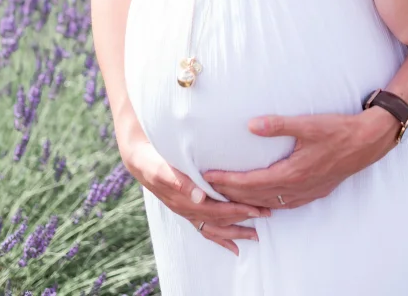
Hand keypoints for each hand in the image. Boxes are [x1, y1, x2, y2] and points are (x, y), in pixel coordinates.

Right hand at [119, 135, 269, 255]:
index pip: (218, 209)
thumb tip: (199, 197)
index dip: (238, 210)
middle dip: (244, 220)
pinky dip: (221, 239)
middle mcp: (189, 210)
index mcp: (187, 200)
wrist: (141, 162)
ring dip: (236, 232)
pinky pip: (206, 229)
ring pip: (216, 228)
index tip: (257, 209)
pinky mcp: (188, 210)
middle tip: (267, 215)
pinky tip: (233, 246)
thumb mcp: (164, 169)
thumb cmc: (154, 162)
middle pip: (221, 220)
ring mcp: (188, 212)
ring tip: (256, 236)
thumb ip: (181, 182)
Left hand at [202, 108, 397, 209]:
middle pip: (255, 197)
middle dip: (230, 193)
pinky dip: (267, 203)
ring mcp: (306, 193)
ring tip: (228, 194)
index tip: (208, 176)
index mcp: (292, 173)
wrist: (367, 142)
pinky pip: (284, 204)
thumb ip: (278, 124)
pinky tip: (262, 201)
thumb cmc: (337, 130)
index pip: (251, 182)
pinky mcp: (314, 192)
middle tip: (208, 187)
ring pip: (269, 204)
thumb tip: (251, 125)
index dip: (228, 181)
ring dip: (247, 200)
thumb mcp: (308, 124)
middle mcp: (297, 188)